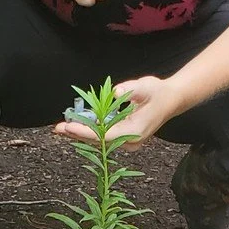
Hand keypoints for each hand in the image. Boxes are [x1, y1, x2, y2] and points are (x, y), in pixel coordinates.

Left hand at [53, 75, 179, 148]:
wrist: (171, 100)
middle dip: (78, 134)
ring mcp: (127, 141)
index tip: (70, 128)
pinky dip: (88, 131)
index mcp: (135, 131)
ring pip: (100, 141)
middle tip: (57, 128)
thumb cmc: (158, 92)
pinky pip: (103, 136)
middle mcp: (130, 141)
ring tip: (60, 128)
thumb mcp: (146, 86)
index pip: (105, 135)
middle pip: (99, 142)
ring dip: (81, 134)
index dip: (86, 132)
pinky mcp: (123, 137)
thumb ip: (131, 90)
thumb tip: (116, 92)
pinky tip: (74, 126)